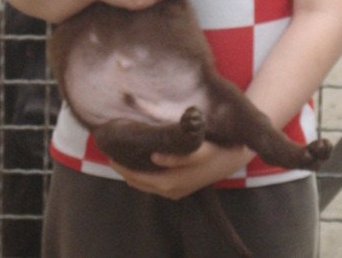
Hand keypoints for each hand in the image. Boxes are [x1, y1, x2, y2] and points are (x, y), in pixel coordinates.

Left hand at [110, 142, 251, 199]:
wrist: (233, 158)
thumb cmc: (213, 150)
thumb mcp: (198, 150)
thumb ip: (177, 156)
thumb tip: (154, 157)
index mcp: (170, 182)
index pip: (136, 176)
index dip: (121, 166)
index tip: (109, 152)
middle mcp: (170, 190)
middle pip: (138, 182)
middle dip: (123, 170)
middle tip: (110, 153)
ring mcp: (175, 191)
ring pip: (145, 184)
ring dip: (132, 173)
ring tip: (121, 157)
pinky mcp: (179, 188)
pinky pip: (154, 184)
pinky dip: (142, 176)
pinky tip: (139, 163)